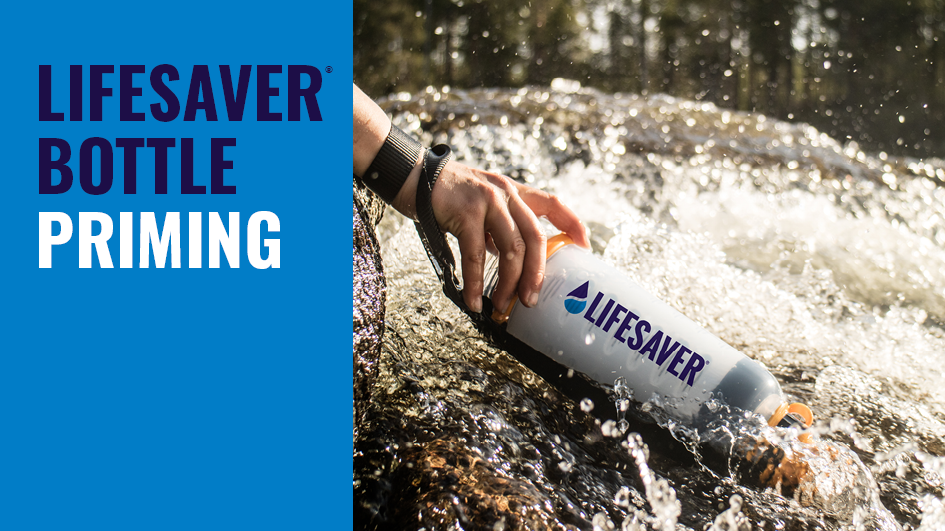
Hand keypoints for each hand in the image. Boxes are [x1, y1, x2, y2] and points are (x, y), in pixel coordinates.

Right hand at [392, 160, 589, 312]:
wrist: (410, 173)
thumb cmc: (443, 194)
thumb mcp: (478, 204)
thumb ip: (495, 227)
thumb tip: (507, 262)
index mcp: (512, 190)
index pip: (552, 203)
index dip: (572, 224)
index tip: (584, 247)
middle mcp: (505, 193)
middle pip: (535, 238)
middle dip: (536, 274)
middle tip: (531, 300)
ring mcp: (487, 200)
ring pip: (511, 250)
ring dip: (509, 283)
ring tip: (502, 306)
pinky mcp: (466, 212)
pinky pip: (476, 255)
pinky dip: (476, 282)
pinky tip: (473, 300)